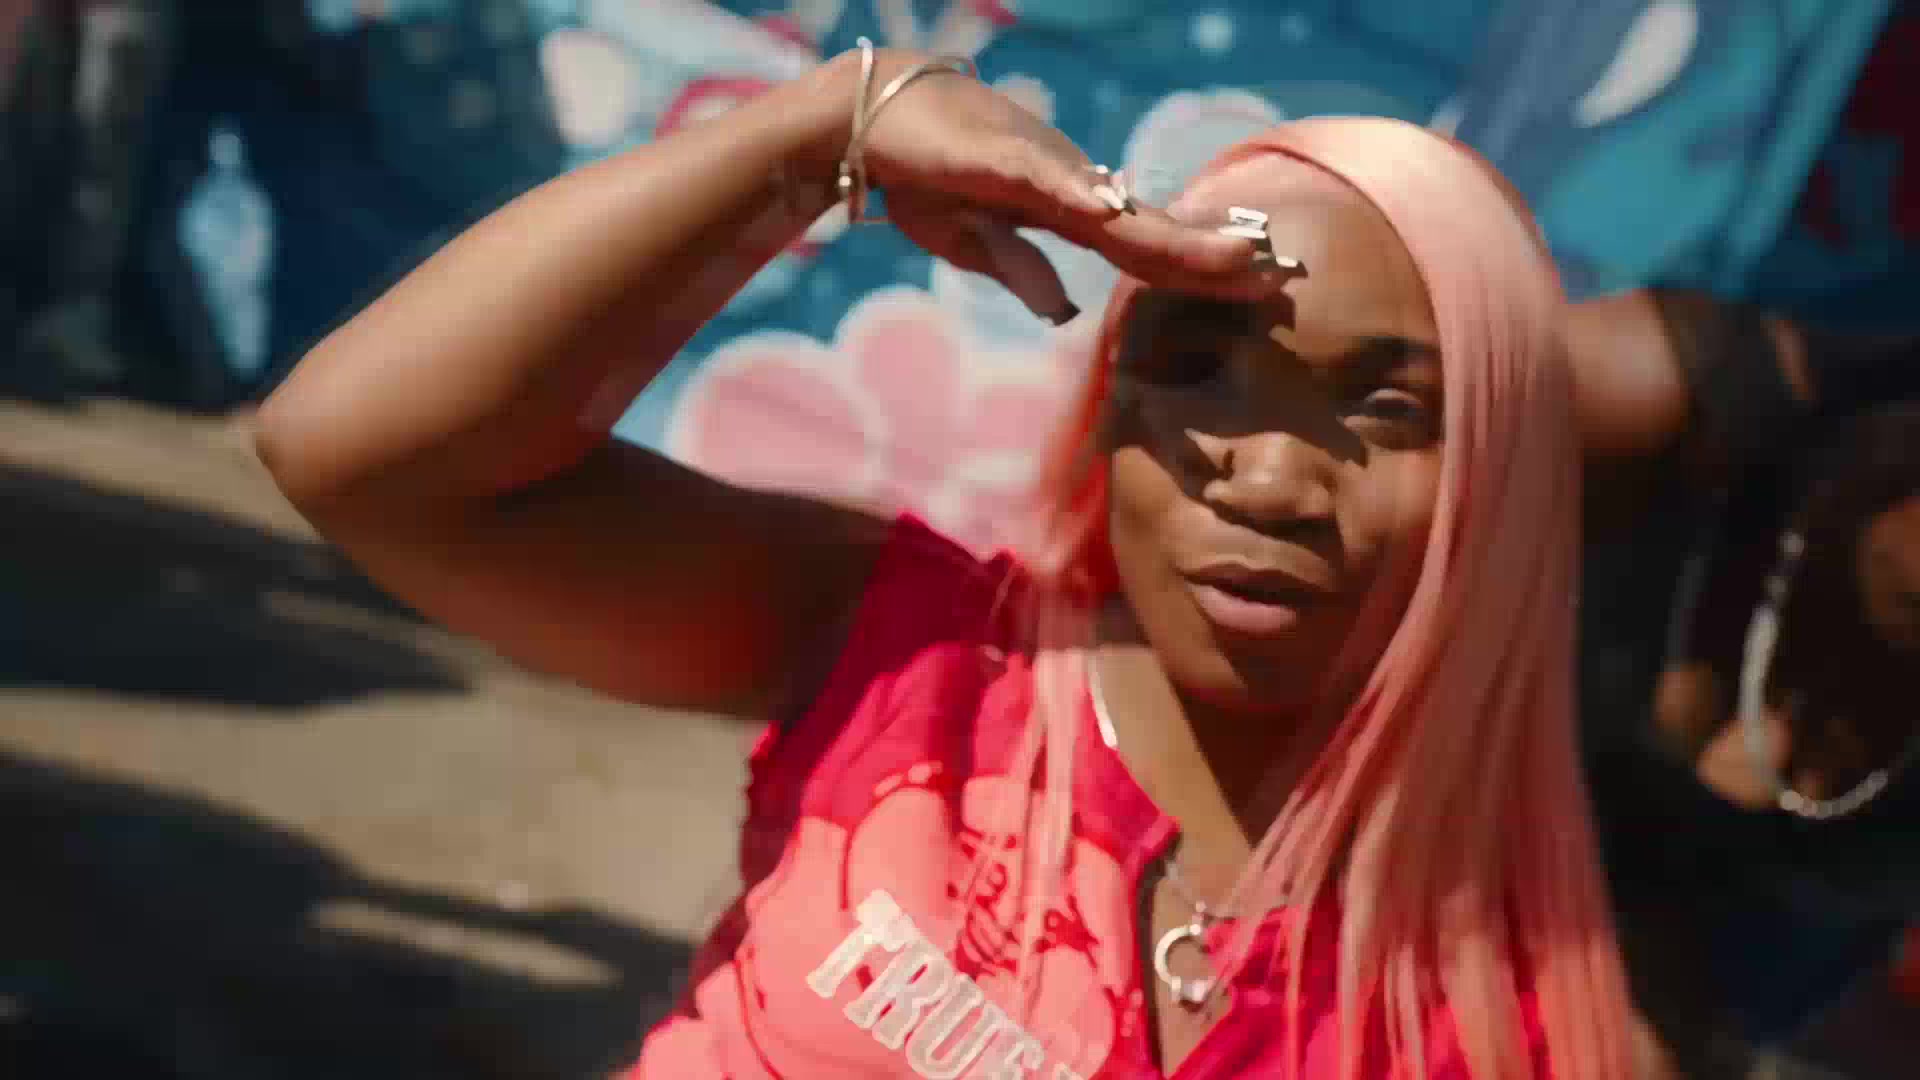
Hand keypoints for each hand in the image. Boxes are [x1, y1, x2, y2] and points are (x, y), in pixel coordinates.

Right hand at [803, 46, 1286, 320]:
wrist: (871, 120)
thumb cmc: (927, 176)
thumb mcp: (975, 244)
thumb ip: (1023, 273)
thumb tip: (1066, 311)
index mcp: (1069, 211)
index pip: (1150, 248)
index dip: (1206, 269)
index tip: (1265, 285)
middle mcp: (1072, 187)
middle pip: (1154, 231)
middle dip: (1219, 255)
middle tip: (1286, 274)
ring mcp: (1041, 170)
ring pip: (1119, 208)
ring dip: (1177, 233)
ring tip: (1237, 252)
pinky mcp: (997, 157)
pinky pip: (1045, 180)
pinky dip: (1080, 196)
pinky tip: (1114, 212)